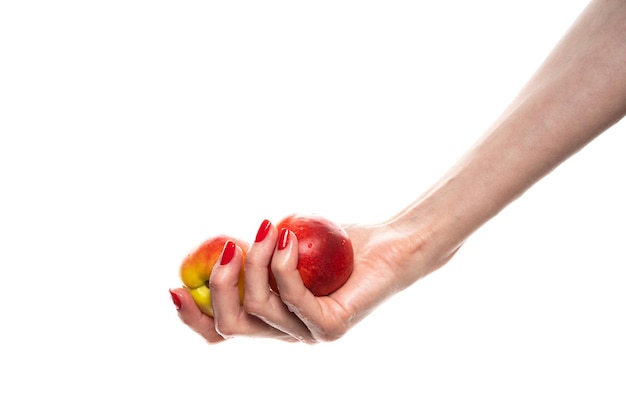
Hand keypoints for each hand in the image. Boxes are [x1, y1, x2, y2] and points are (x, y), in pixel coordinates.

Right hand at [170, 221, 316, 343]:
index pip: (220, 331)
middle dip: (220, 284)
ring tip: (268, 228)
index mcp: (267, 319)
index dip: (192, 317)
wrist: (386, 247)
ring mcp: (306, 333)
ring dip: (256, 261)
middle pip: (230, 324)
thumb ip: (256, 252)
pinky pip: (293, 298)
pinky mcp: (329, 327)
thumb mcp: (285, 244)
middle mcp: (282, 331)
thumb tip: (220, 245)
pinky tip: (287, 239)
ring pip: (258, 306)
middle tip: (229, 248)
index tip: (175, 289)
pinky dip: (282, 266)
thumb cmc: (329, 244)